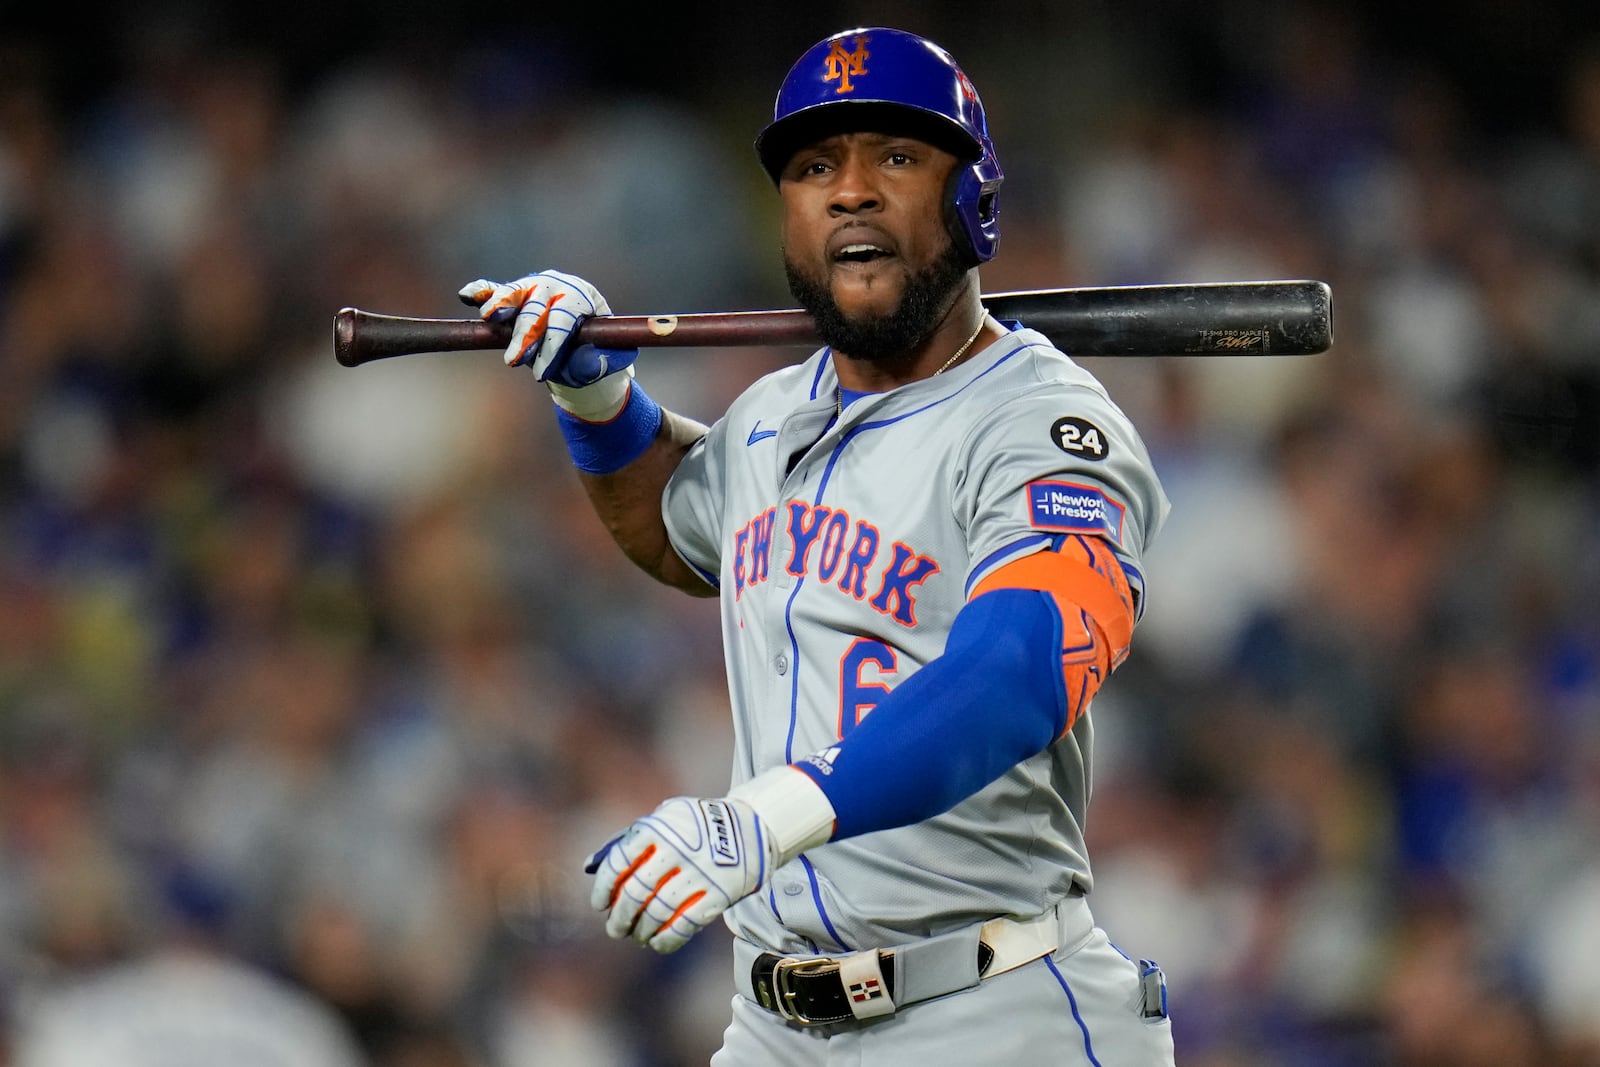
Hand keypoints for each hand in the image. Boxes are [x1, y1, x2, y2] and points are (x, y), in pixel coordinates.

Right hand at [457, 269, 637, 386]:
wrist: (580, 338)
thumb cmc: (594, 349)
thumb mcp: (605, 361)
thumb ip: (600, 363)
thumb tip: (588, 360)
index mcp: (583, 298)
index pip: (566, 320)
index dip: (553, 346)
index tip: (542, 374)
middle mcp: (557, 286)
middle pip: (538, 306)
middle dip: (525, 334)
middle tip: (514, 361)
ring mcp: (533, 286)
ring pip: (516, 291)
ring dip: (501, 302)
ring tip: (490, 317)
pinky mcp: (515, 292)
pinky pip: (494, 288)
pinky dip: (481, 291)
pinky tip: (467, 294)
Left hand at [585, 795, 775, 953]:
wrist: (750, 825)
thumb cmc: (695, 825)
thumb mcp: (662, 819)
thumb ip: (628, 840)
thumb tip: (589, 866)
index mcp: (657, 828)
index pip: (619, 863)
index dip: (604, 888)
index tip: (600, 905)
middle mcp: (677, 849)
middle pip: (636, 893)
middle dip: (620, 917)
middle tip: (615, 929)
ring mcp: (699, 872)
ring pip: (659, 912)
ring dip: (642, 931)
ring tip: (636, 936)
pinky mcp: (719, 893)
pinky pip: (686, 924)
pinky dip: (667, 939)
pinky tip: (657, 942)